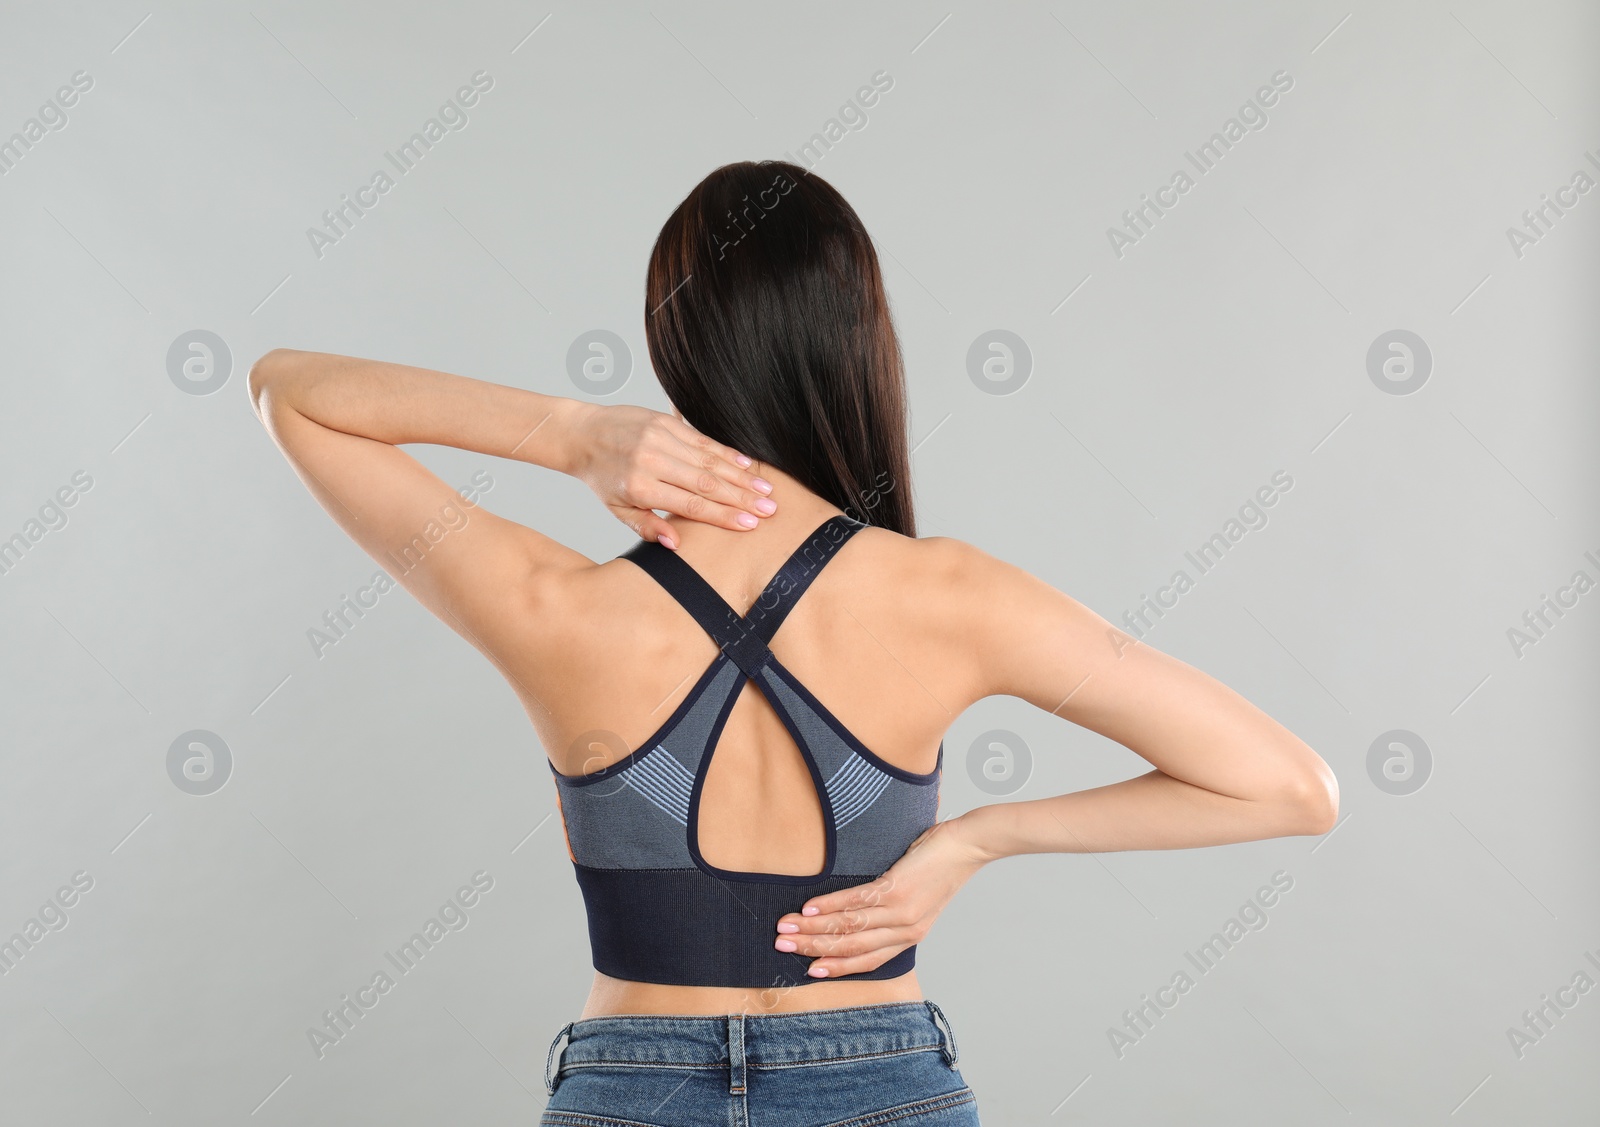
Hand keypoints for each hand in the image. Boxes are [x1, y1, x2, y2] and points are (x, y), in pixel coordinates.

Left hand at [564, 402, 775, 546]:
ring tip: (764, 489)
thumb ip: (647, 526)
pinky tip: (746, 464)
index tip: (749, 523)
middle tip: (769, 509)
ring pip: (709, 460)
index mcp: (640, 487)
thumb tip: (676, 545)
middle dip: (741, 497)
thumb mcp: (617, 509)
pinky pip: (701, 439)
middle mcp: (652, 461)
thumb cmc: (602, 477)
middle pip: (706, 483)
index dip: (723, 515)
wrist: (582, 434)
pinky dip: (726, 452)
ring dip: (740, 476)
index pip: (690, 505)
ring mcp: (660, 438)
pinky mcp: (665, 421)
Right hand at [773, 815, 990, 977]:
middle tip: (783, 947)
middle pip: (851, 948)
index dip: (836, 966)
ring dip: (813, 930)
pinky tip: (809, 908)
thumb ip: (890, 912)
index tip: (809, 970)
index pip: (867, 960)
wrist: (968, 846)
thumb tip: (854, 911)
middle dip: (813, 949)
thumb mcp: (917, 900)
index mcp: (909, 936)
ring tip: (787, 928)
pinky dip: (829, 906)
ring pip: (849, 928)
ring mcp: (901, 912)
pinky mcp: (897, 889)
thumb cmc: (939, 867)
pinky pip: (856, 901)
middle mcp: (904, 930)